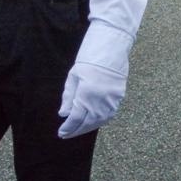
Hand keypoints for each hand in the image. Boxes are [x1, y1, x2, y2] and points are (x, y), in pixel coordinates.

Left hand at [57, 22, 131, 138]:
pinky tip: (93, 121)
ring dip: (88, 127)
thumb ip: (69, 97)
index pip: (76, 118)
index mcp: (87, 93)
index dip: (68, 127)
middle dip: (77, 130)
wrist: (111, 46)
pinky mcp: (119, 95)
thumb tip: (64, 114)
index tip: (61, 132)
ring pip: (100, 120)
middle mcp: (100, 98)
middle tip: (67, 134)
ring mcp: (112, 98)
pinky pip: (110, 114)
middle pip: (88, 122)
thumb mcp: (73, 76)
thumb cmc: (89, 58)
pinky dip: (100, 120)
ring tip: (79, 130)